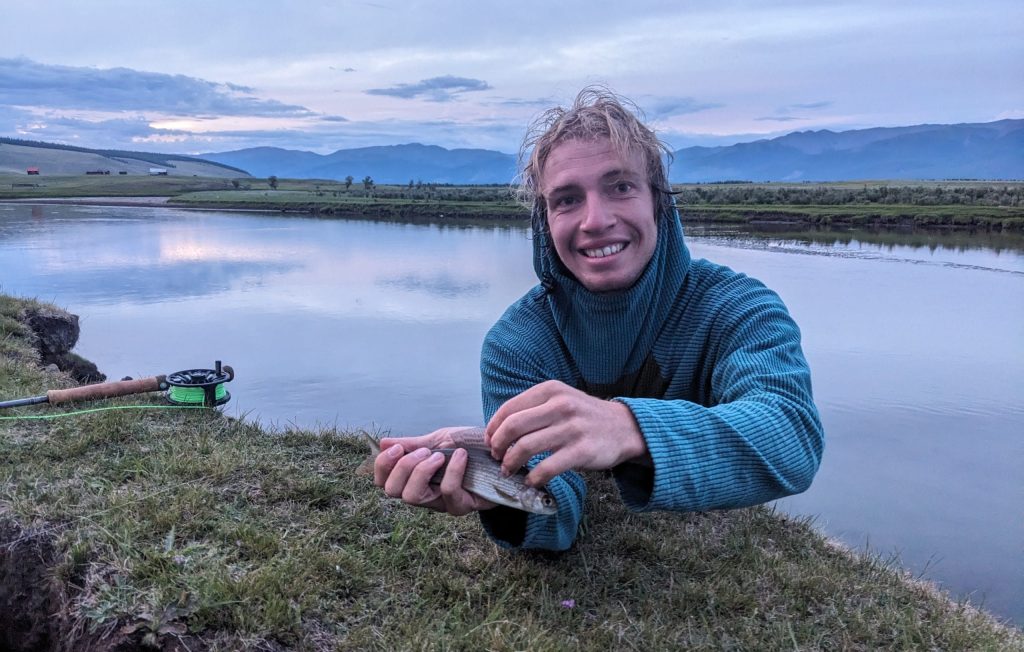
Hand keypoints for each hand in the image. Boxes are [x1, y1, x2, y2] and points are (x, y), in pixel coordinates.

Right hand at [373, 427, 495, 515]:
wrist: (499, 454)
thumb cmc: (468, 449)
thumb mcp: (439, 441)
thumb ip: (413, 444)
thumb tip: (382, 443)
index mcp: (414, 478)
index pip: (383, 482)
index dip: (382, 466)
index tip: (396, 448)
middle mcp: (424, 494)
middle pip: (393, 491)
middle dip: (403, 466)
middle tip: (423, 452)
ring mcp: (441, 503)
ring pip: (413, 497)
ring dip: (422, 470)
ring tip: (439, 455)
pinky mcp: (461, 507)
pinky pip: (447, 492)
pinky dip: (452, 470)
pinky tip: (461, 455)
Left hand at [485, 380, 647, 486]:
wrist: (625, 427)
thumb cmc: (585, 416)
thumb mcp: (561, 399)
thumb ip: (534, 408)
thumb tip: (498, 429)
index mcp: (550, 390)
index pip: (509, 408)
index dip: (493, 428)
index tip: (490, 441)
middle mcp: (560, 405)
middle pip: (513, 427)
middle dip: (498, 445)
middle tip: (497, 457)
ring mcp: (572, 428)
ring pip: (526, 447)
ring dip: (511, 463)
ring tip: (508, 470)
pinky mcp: (582, 451)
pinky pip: (547, 468)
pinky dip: (533, 477)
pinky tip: (531, 481)